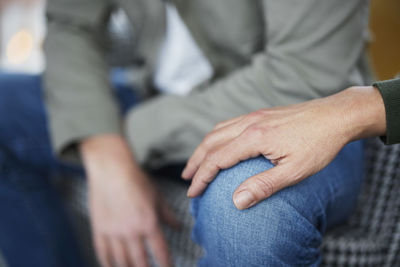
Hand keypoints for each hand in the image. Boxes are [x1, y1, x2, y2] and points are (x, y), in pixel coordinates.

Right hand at [81, 135, 178, 266]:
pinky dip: (107, 263)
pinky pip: (102, 253)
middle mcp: (131, 231)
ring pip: (121, 261)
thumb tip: (179, 226)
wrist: (112, 169)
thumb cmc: (136, 180)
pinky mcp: (99, 229)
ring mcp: (113, 232)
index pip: (160, 251)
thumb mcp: (157, 197)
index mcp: (148, 223)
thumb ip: (167, 215)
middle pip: (140, 261)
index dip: (166, 264)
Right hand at [182, 86, 385, 209]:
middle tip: (187, 179)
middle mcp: (249, 123)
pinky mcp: (260, 114)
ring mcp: (253, 116)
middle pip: (210, 142)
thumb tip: (237, 201)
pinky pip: (228, 124)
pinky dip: (215, 136)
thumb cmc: (319, 144)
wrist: (336, 115)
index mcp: (254, 137)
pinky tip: (219, 144)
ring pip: (217, 131)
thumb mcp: (294, 171)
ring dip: (203, 148)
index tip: (193, 192)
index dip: (202, 177)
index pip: (217, 159)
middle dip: (195, 162)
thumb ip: (263, 185)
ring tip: (196, 163)